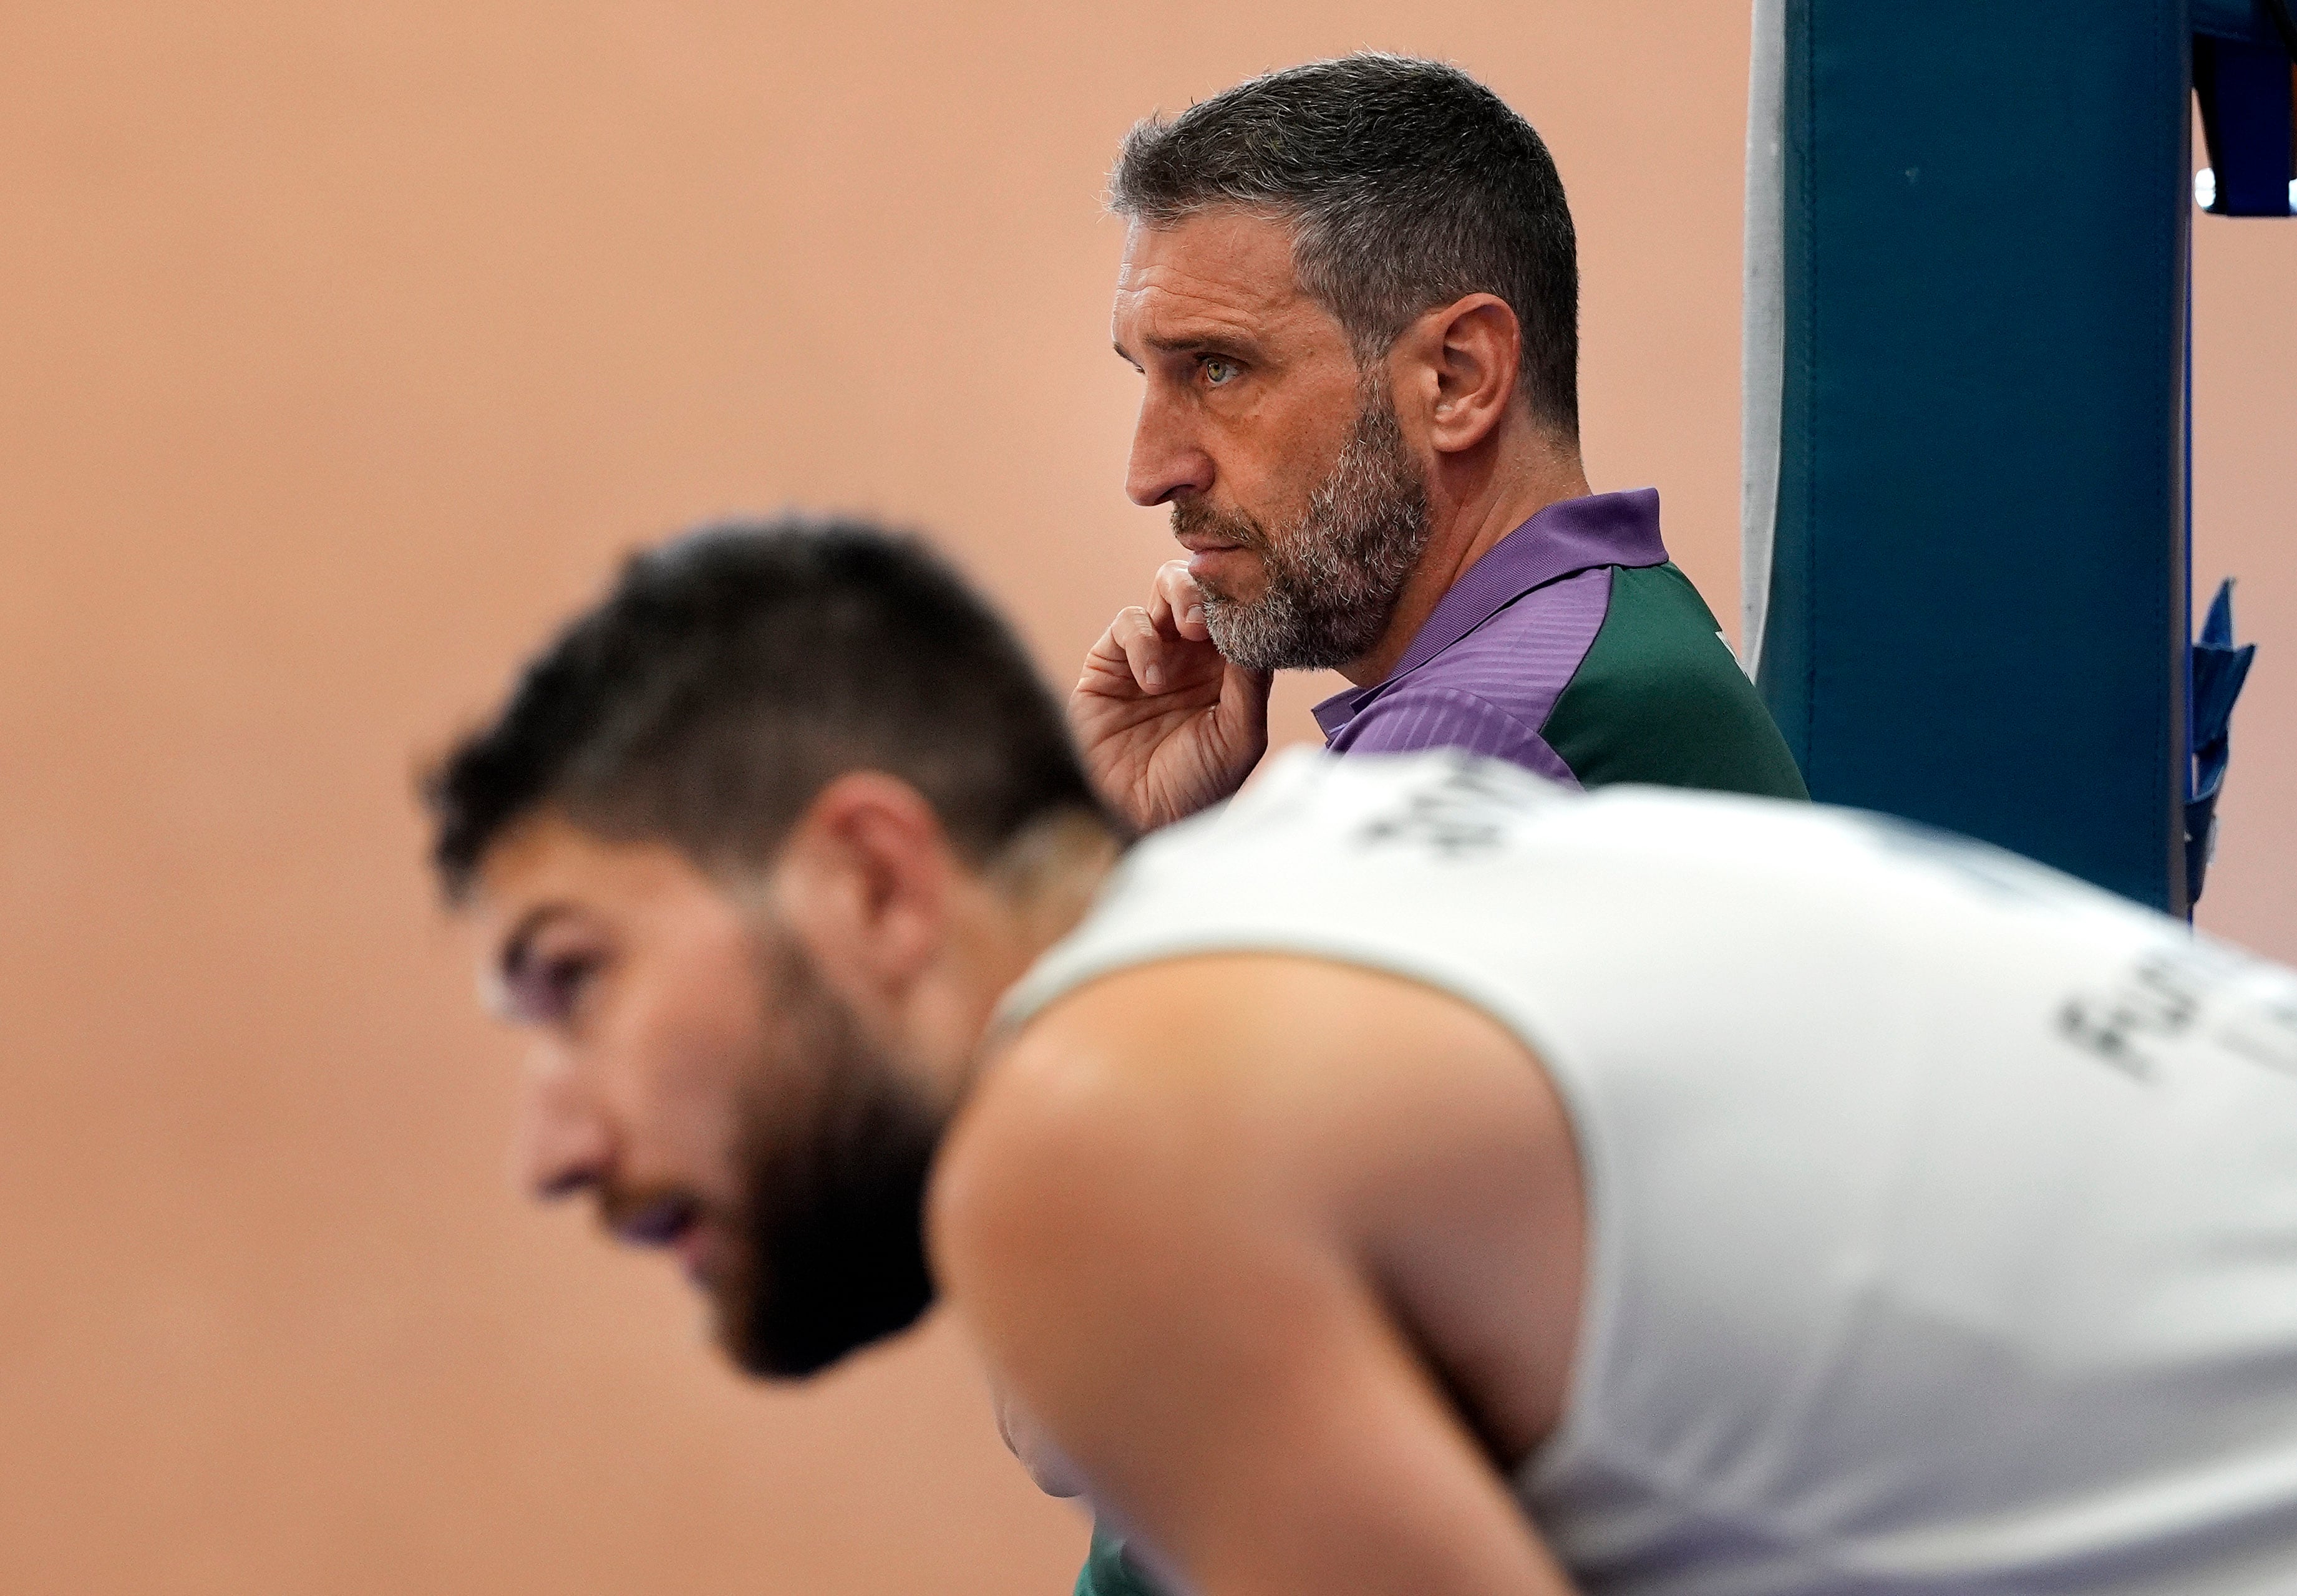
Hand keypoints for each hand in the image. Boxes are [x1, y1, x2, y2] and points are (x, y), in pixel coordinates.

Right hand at [1071, 561, 1270, 832]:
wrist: (1137, 817)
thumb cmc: (1196, 786)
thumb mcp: (1239, 737)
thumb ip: (1250, 684)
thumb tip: (1257, 629)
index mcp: (1230, 669)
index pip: (1242, 614)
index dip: (1247, 602)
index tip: (1253, 606)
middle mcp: (1193, 654)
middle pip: (1206, 588)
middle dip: (1211, 588)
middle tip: (1216, 611)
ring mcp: (1153, 652)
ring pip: (1167, 588)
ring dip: (1181, 598)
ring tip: (1190, 633)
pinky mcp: (1111, 661)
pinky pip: (1129, 623)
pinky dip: (1143, 640)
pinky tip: (1151, 680)